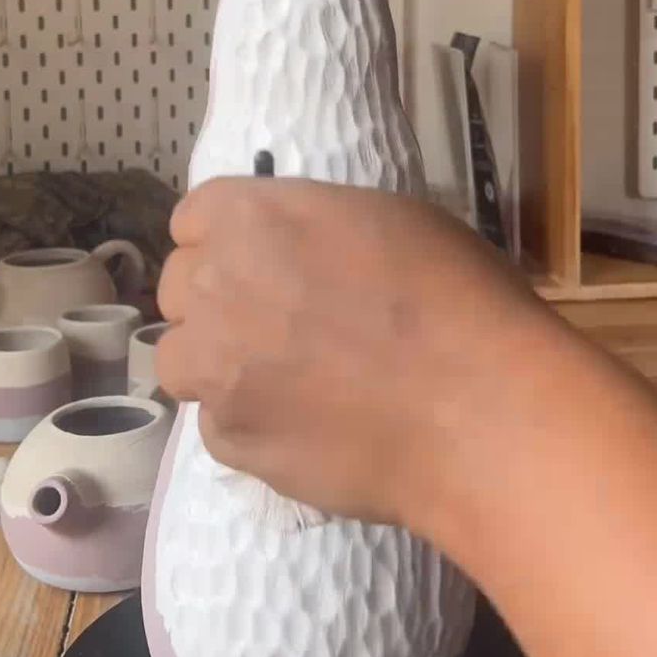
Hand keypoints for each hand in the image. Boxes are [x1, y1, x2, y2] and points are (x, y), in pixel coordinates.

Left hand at [156, 177, 539, 538]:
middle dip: (217, 298)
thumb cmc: (452, 293)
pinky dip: (251, 423)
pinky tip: (309, 427)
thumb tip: (295, 251)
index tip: (259, 258)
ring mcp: (213, 368)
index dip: (225, 239)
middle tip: (278, 320)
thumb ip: (310, 227)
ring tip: (284, 380)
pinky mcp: (229, 440)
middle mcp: (213, 286)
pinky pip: (218, 424)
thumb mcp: (385, 218)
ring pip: (181, 359)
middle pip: (179, 287)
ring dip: (217, 362)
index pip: (192, 219)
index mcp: (249, 216)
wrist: (478, 409)